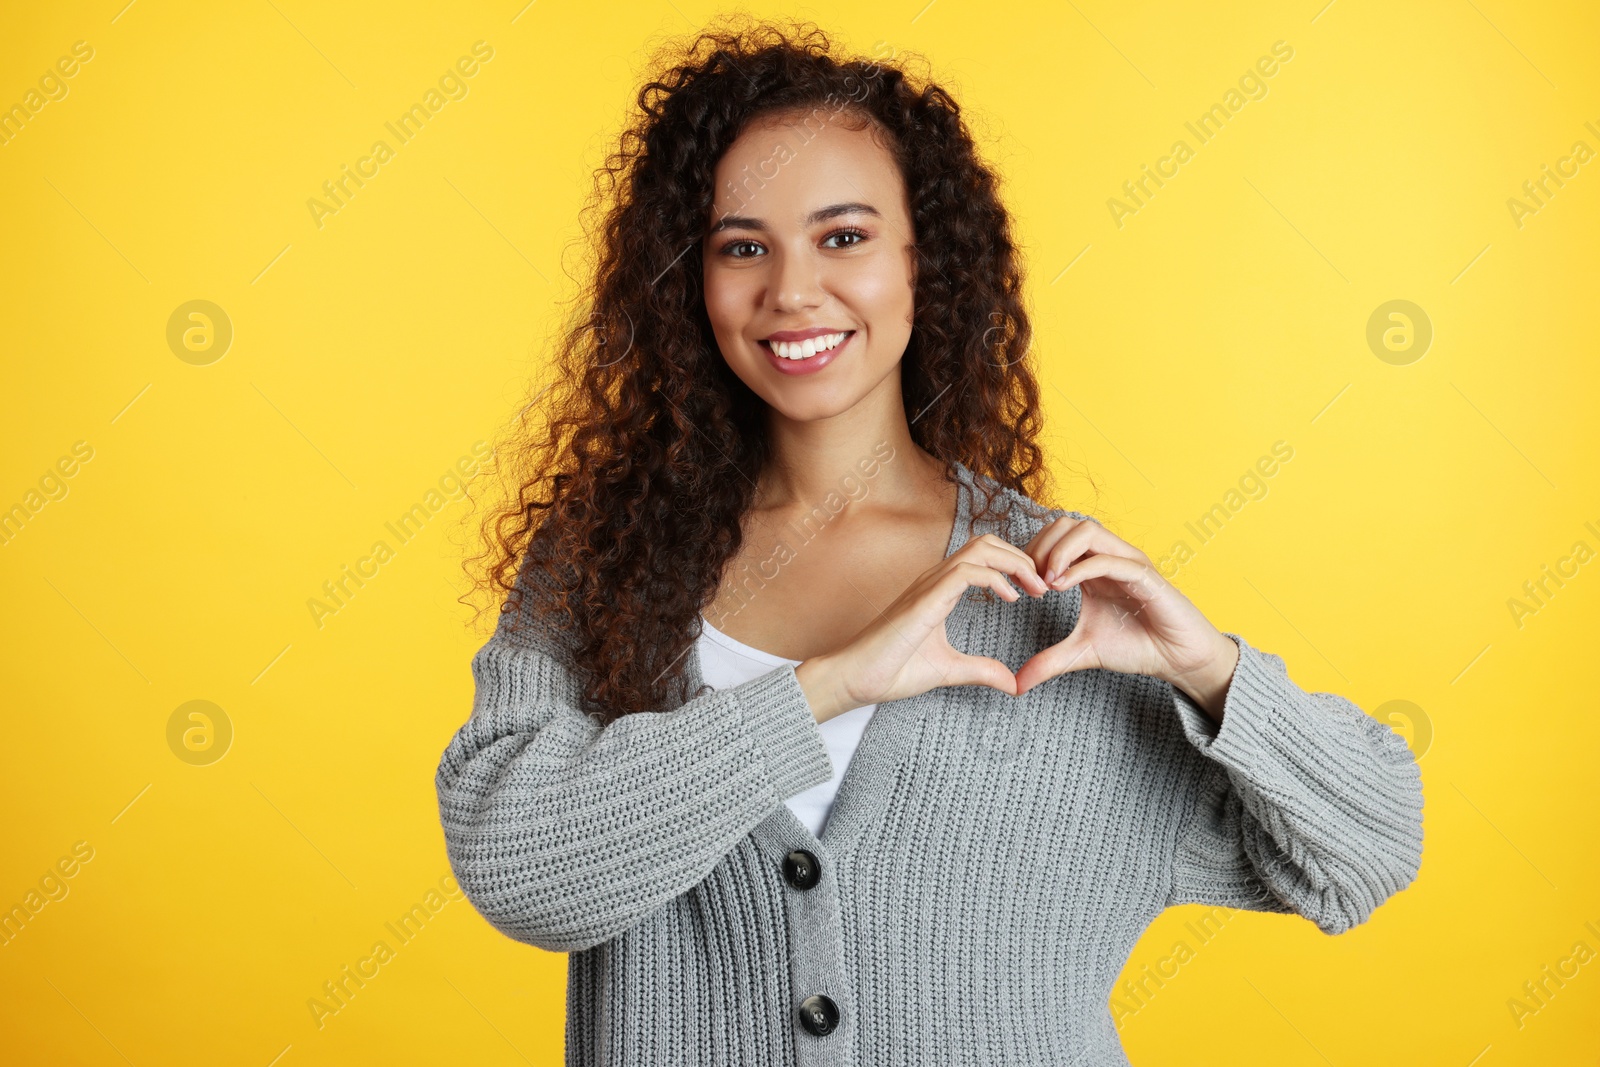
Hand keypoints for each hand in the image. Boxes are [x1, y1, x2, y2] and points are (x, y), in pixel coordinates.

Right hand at [795, 534, 1051, 720]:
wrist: (855, 678)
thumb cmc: (891, 671)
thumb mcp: (948, 670)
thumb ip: (980, 671)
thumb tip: (1012, 683)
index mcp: (938, 590)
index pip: (983, 556)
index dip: (1014, 565)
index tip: (1035, 591)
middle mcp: (934, 580)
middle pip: (986, 542)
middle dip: (1021, 558)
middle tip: (1043, 586)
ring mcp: (928, 585)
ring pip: (980, 549)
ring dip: (1015, 564)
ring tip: (1034, 589)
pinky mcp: (925, 599)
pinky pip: (967, 572)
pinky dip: (996, 579)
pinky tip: (1011, 598)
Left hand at [1012, 516, 1239, 718]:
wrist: (1178, 659)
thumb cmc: (1137, 646)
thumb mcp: (1082, 653)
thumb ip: (1049, 662)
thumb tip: (1017, 684)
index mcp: (1092, 566)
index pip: (1054, 535)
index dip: (1030, 553)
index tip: (1018, 585)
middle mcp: (1109, 557)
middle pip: (1066, 523)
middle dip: (1040, 548)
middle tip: (1030, 582)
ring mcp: (1128, 563)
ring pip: (1088, 531)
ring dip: (1059, 552)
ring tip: (1046, 584)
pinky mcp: (1145, 577)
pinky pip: (1110, 560)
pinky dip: (1081, 568)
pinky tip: (1060, 588)